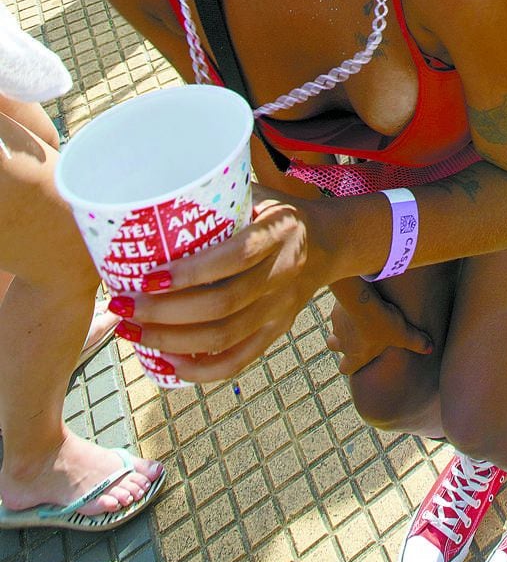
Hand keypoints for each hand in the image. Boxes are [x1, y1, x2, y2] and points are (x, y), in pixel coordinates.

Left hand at [109, 194, 333, 383]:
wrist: (330, 242)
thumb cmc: (279, 213)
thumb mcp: (259, 193)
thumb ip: (220, 197)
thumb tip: (158, 199)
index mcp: (279, 233)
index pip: (233, 258)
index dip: (189, 273)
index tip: (147, 276)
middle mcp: (282, 273)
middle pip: (222, 305)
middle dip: (164, 312)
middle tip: (123, 306)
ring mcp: (281, 309)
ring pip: (224, 337)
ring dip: (172, 340)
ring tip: (132, 332)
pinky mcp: (276, 332)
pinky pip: (238, 361)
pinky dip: (200, 368)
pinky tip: (167, 361)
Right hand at [327, 278, 432, 376]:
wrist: (363, 300)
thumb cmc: (383, 323)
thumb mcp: (403, 334)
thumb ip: (416, 343)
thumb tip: (430, 349)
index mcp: (355, 356)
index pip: (345, 369)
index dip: (351, 364)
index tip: (361, 356)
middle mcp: (341, 344)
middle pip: (333, 347)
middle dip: (341, 342)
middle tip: (355, 334)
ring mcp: (336, 326)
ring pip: (334, 328)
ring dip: (342, 324)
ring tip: (356, 315)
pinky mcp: (335, 308)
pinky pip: (337, 309)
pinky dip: (344, 306)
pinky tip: (356, 299)